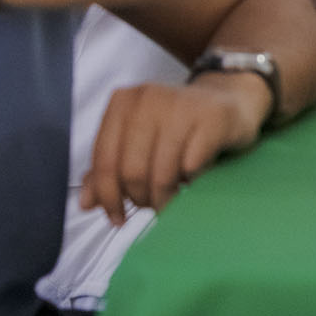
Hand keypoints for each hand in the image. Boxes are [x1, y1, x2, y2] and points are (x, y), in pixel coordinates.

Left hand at [80, 73, 270, 223]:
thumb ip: (109, 168)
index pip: (105, 160)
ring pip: (161, 173)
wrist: (229, 101)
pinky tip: (193, 179)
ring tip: (171, 198)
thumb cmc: (178, 127)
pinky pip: (192, 166)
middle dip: (140, 198)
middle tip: (151, 205)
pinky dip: (191, 182)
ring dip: (165, 197)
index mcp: (123, 102)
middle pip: (132, 170)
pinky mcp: (213, 118)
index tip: (117, 217)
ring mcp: (182, 105)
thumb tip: (85, 203)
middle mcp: (149, 98)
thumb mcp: (139, 141)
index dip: (108, 196)